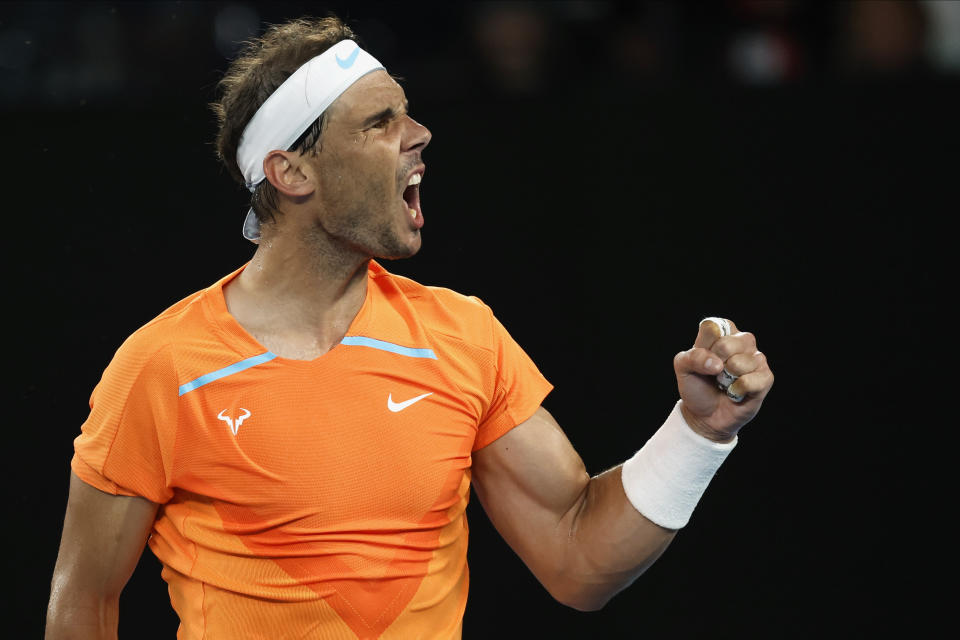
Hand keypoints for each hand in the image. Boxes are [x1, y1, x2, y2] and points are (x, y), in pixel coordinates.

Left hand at [673, 318, 773, 442]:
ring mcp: (757, 358)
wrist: (705, 415)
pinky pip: (750, 381)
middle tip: (714, 374)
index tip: (701, 359)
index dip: (703, 347)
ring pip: (739, 363)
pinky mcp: (765, 377)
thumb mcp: (683, 368)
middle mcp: (742, 341)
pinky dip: (736, 391)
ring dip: (725, 380)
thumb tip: (717, 364)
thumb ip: (692, 357)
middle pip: (727, 344)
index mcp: (723, 332)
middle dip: (714, 364)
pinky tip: (735, 392)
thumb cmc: (696, 386)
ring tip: (725, 383)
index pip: (712, 327)